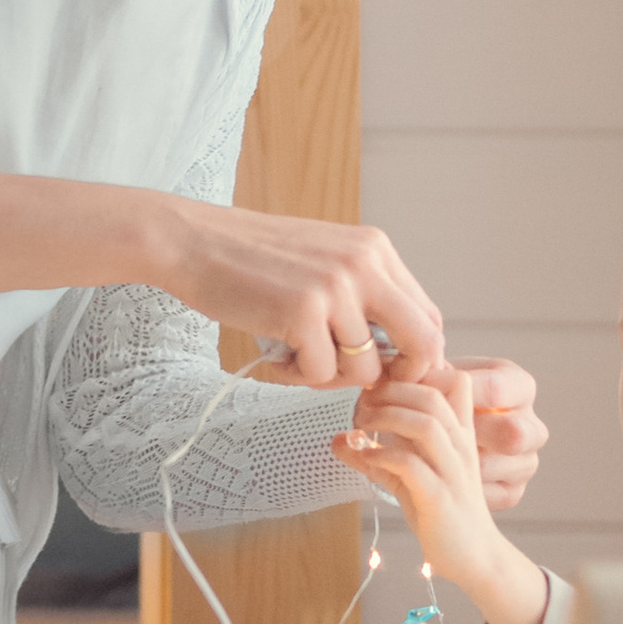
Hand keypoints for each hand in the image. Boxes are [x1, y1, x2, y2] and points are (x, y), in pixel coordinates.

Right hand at [145, 200, 447, 387]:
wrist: (193, 242)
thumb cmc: (253, 258)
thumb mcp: (324, 258)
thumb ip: (363, 293)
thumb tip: (396, 351)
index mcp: (376, 249)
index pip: (429, 316)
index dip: (415, 356)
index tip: (385, 371)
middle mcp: (365, 264)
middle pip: (422, 344)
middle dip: (398, 376)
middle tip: (361, 382)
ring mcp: (335, 288)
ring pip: (366, 368)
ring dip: (331, 377)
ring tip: (298, 358)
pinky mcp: (302, 313)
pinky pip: (321, 373)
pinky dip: (298, 375)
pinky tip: (276, 355)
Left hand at [333, 367, 552, 623]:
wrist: (475, 557)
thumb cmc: (442, 513)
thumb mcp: (409, 478)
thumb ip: (378, 456)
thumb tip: (339, 439)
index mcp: (458, 435)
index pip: (453, 382)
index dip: (415, 373)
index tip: (381, 384)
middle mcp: (460, 447)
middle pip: (431, 395)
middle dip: (391, 391)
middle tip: (362, 403)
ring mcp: (453, 471)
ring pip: (426, 424)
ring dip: (386, 418)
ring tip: (361, 425)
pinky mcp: (441, 498)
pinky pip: (412, 466)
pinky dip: (383, 455)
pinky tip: (366, 457)